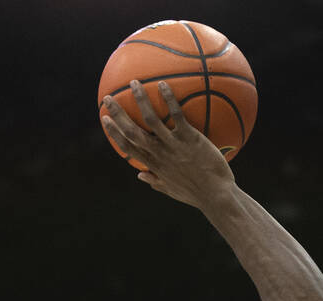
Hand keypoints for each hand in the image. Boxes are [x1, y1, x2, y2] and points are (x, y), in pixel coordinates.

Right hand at [100, 80, 234, 207]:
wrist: (217, 196)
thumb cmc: (197, 194)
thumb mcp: (172, 190)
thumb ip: (155, 181)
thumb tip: (140, 175)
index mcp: (153, 164)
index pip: (127, 146)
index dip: (114, 132)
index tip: (105, 119)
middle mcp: (159, 153)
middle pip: (131, 130)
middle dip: (117, 113)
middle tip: (108, 98)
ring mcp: (174, 145)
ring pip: (150, 119)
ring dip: (140, 99)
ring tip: (134, 83)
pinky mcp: (190, 138)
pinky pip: (177, 115)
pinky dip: (168, 99)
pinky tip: (163, 84)